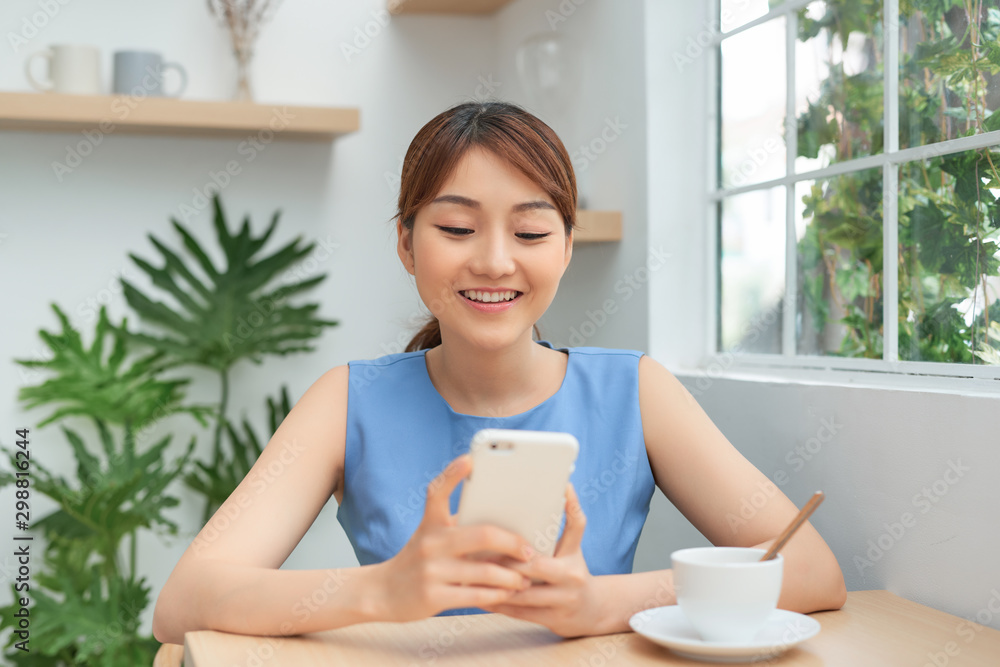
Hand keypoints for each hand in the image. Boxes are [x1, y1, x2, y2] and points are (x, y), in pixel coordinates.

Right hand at [372, 454, 533, 621]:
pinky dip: (497, 595)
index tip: (470, 459)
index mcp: (431, 523)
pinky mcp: (433, 597)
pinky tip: (507, 594)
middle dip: (513, 543)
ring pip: (485, 571)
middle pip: (483, 535)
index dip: (453, 473)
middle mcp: (430, 543)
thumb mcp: (432, 536)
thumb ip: (461, 528)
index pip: (438, 491)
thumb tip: (507, 526)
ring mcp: (431, 571)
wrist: (383, 592)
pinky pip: (476, 596)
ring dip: (511, 577)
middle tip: (530, 551)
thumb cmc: (420, 559)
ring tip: (524, 579)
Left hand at [481, 484, 606, 636]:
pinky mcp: (552, 620)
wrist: (593, 611)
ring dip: (496, 584)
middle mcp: (571, 577)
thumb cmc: (574, 570)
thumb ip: (568, 520)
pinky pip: (519, 612)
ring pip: (523, 592)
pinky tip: (479, 596)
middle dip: (505, 559)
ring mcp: (563, 601)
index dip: (556, 513)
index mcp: (574, 554)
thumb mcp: (574, 546)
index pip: (571, 528)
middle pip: (533, 565)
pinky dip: (498, 603)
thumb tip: (564, 486)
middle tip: (477, 550)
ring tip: (471, 574)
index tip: (526, 500)